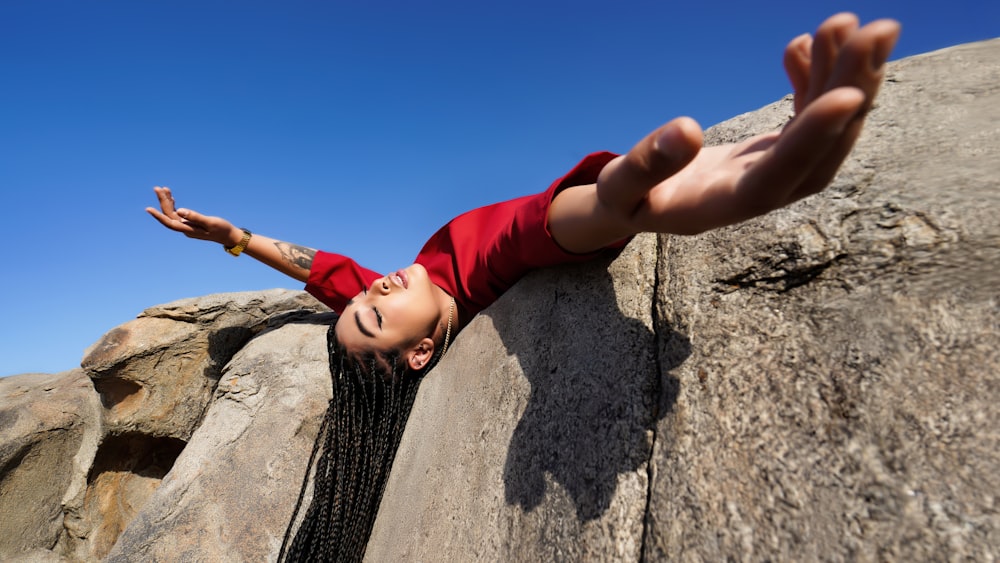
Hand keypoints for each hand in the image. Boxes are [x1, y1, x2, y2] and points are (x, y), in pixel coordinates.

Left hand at [145, 186, 242, 245]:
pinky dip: (174, 205)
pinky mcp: (191, 223)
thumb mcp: (209, 222)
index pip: (169, 222)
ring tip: (163, 189)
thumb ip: (195, 217)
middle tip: (157, 188)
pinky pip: (178, 214)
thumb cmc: (221, 229)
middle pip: (169, 215)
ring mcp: (187, 226)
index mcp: (188, 229)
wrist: (229, 235)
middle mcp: (185, 228)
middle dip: (163, 201)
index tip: (148, 208)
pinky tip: (172, 198)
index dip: (158, 216)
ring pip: (173, 213)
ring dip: (168, 201)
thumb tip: (180, 210)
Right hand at [598, 13, 900, 235]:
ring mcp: (775, 175)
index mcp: (724, 206)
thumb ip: (645, 165)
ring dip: (845, 75)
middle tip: (877, 32)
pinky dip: (814, 79)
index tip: (848, 93)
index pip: (780, 176)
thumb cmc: (623, 200)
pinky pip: (808, 119)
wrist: (637, 207)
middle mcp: (762, 194)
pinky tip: (804, 44)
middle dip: (854, 90)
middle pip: (823, 150)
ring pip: (826, 130)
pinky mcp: (776, 155)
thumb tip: (685, 129)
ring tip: (847, 22)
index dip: (814, 137)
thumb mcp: (617, 189)